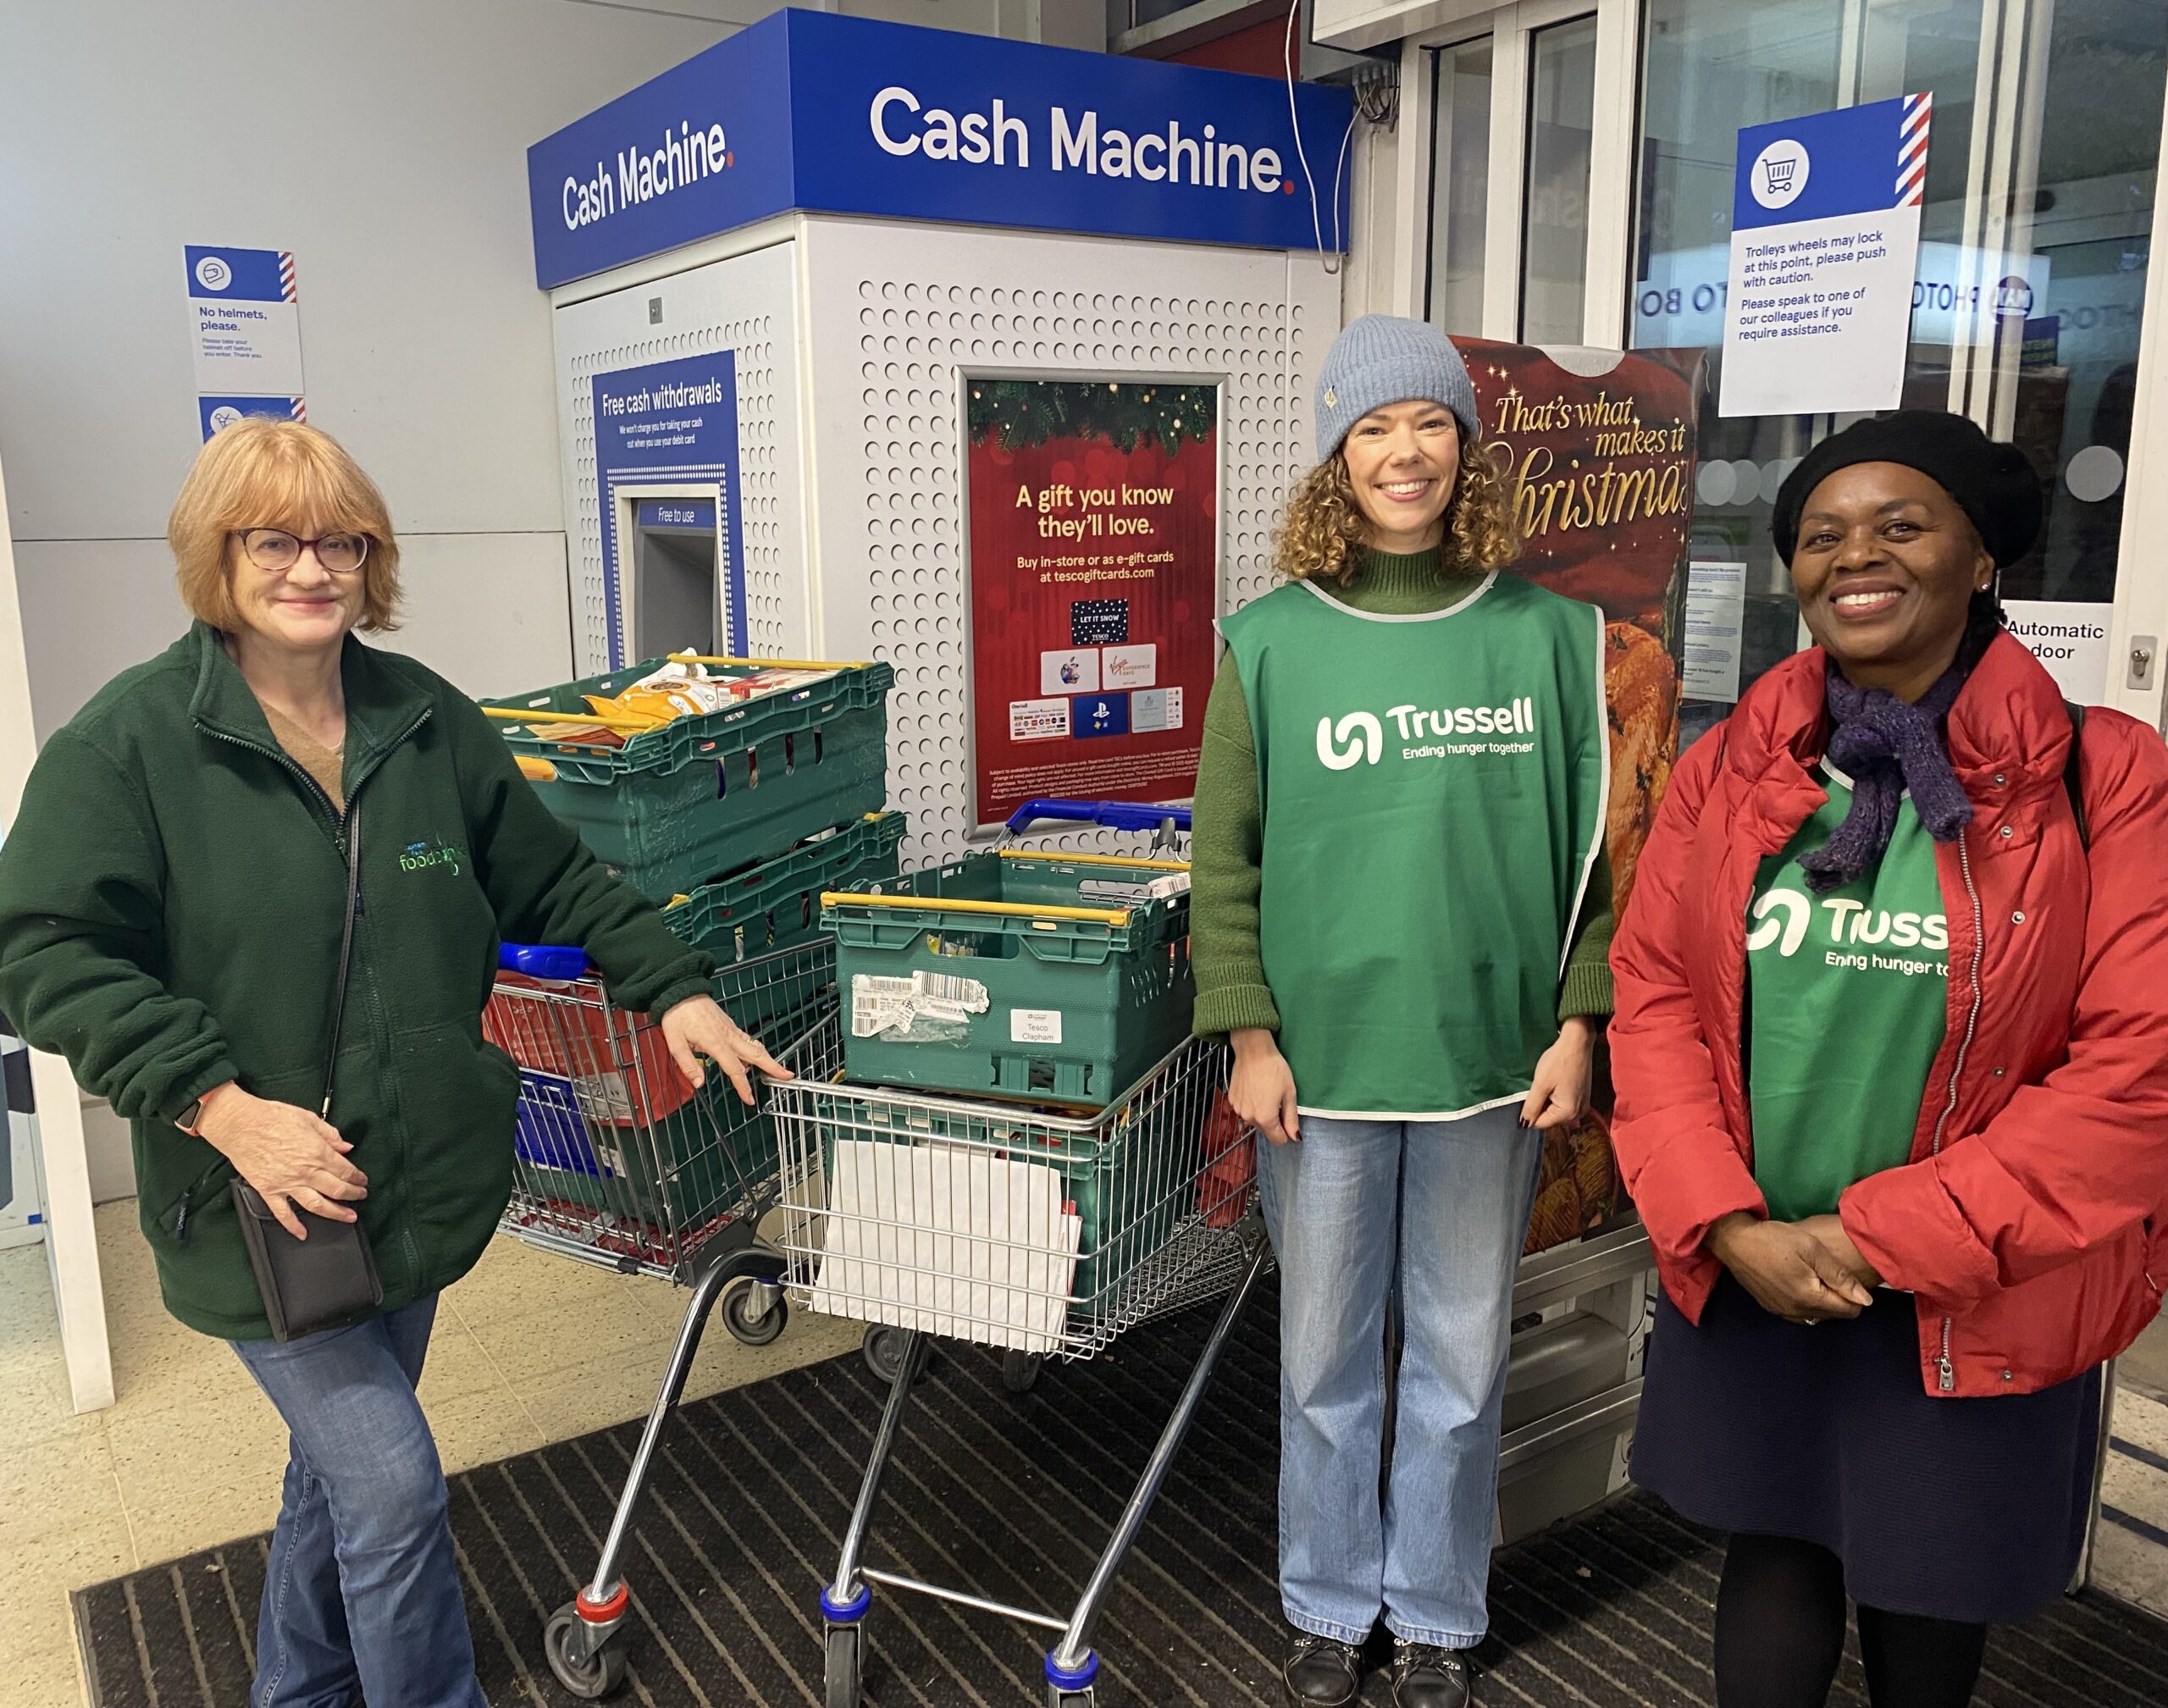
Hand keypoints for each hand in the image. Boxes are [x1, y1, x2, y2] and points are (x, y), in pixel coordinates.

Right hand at [197, 1084, 366, 1240]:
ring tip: (348, 1217)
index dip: (358, 1177)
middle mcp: (305, 1171)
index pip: (346, 1170)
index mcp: (318, 1152)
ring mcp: (287, 1184)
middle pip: (337, 1190)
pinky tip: (302, 1233)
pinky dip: (293, 1226)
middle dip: (354, 1195)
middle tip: (361, 1197)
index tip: (362, 1180)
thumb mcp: (308, 1118)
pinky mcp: (269, 1190)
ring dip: (336, 1213)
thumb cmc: (271, 1117)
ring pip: (317, 1205)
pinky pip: (283, 1214)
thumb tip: (346, 1146)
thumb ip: (330, 1134)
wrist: (240, 1124)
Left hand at [660, 994, 791, 1104]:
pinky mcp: (729, 1024)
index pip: (734, 1069)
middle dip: (773, 1066)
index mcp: (715, 1042)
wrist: (682, 990)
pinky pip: (747, 1038)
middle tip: (786, 1076)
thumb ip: (688, 1065)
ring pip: (754, 1045)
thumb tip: (699, 1083)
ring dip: (768, 1058)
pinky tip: (755, 1055)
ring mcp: (730, 1028)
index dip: (743, 1086)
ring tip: (778, 1069)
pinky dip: (756, 1048)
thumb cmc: (678, 1014)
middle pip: (756, 1054)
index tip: (749, 1098)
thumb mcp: (675, 1042)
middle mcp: (727, 1035)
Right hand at [1229, 1028, 1299, 1144]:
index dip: (1285, 1132)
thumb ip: (1291, 1118)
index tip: (1287, 1117)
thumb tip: (1294, 1137)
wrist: (1253, 1050)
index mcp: (1265, 1118)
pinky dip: (1250, 1104)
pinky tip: (1254, 1089)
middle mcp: (1249, 1118)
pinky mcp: (1232, 1100)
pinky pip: (1245, 1110)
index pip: (1277, 1140)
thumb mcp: (1289, 1093)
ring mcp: (1238, 1109)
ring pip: (1254, 1120)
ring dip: (1260, 1113)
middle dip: (1272, 1121)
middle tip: (1277, 1100)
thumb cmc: (1275, 1069)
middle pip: (1265, 1130)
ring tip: (1264, 1092)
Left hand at [1520, 1016, 1596, 1130]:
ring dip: (1548, 1100)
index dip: (1530, 1111)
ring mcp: (1582, 1105)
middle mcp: (1578, 1113)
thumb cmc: (1558, 1061)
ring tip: (1550, 1082)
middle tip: (1542, 1086)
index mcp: (1568, 1113)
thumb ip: (1531, 1107)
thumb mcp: (1540, 1085)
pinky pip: (1564, 1103)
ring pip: (1555, 1110)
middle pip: (1549, 1118)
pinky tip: (1556, 1082)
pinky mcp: (1582, 1097)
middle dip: (1541, 1105)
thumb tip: (1525, 1124)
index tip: (1531, 1093)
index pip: (1541, 1123)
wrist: (1577, 1043)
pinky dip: (1556, 1096)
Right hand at [1708, 1211, 1874, 1324]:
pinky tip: (1799, 1283)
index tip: (1844, 1275)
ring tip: (1814, 1276)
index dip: (1855, 1294)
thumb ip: (1840, 1276)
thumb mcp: (1812, 1249)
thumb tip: (1866, 1300)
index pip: (1849, 1310)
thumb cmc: (1775, 1239)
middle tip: (1829, 1272)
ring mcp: (1781, 1312)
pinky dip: (1806, 1303)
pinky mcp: (1770, 1308)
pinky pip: (1799, 1314)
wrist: (1734, 1241)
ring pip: (1816, 1316)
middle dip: (1839, 1298)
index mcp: (1810, 1298)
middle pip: (1834, 1315)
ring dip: (1822, 1302)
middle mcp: (1796, 1312)